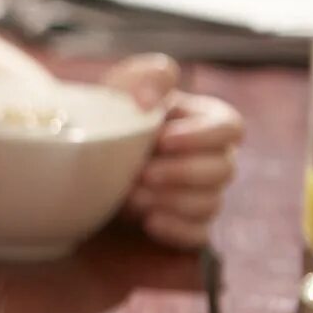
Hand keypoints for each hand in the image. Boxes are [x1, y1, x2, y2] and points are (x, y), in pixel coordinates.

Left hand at [102, 55, 244, 247]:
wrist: (81, 162)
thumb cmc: (111, 118)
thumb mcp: (122, 88)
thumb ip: (147, 77)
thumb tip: (150, 101)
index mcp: (204, 122)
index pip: (231, 127)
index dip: (202, 136)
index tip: (163, 139)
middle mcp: (211, 159)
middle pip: (224, 169)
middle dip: (181, 172)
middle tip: (141, 173)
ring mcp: (201, 194)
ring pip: (210, 203)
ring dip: (170, 200)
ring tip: (131, 195)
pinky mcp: (184, 225)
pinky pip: (198, 235)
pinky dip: (175, 230)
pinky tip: (149, 222)